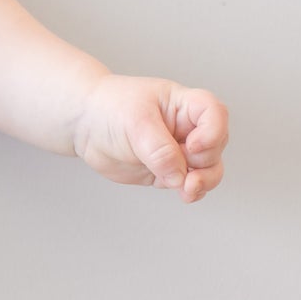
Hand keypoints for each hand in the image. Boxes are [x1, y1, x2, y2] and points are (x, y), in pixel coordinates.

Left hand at [71, 75, 228, 202]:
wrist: (84, 124)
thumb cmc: (109, 109)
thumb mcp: (134, 123)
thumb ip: (159, 150)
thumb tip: (180, 177)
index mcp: (183, 105)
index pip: (214, 113)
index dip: (212, 131)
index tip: (193, 146)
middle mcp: (186, 127)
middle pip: (215, 146)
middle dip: (204, 161)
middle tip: (182, 167)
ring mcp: (178, 150)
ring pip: (208, 168)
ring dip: (204, 181)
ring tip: (188, 189)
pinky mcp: (167, 171)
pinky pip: (190, 183)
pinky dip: (192, 191)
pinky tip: (186, 194)